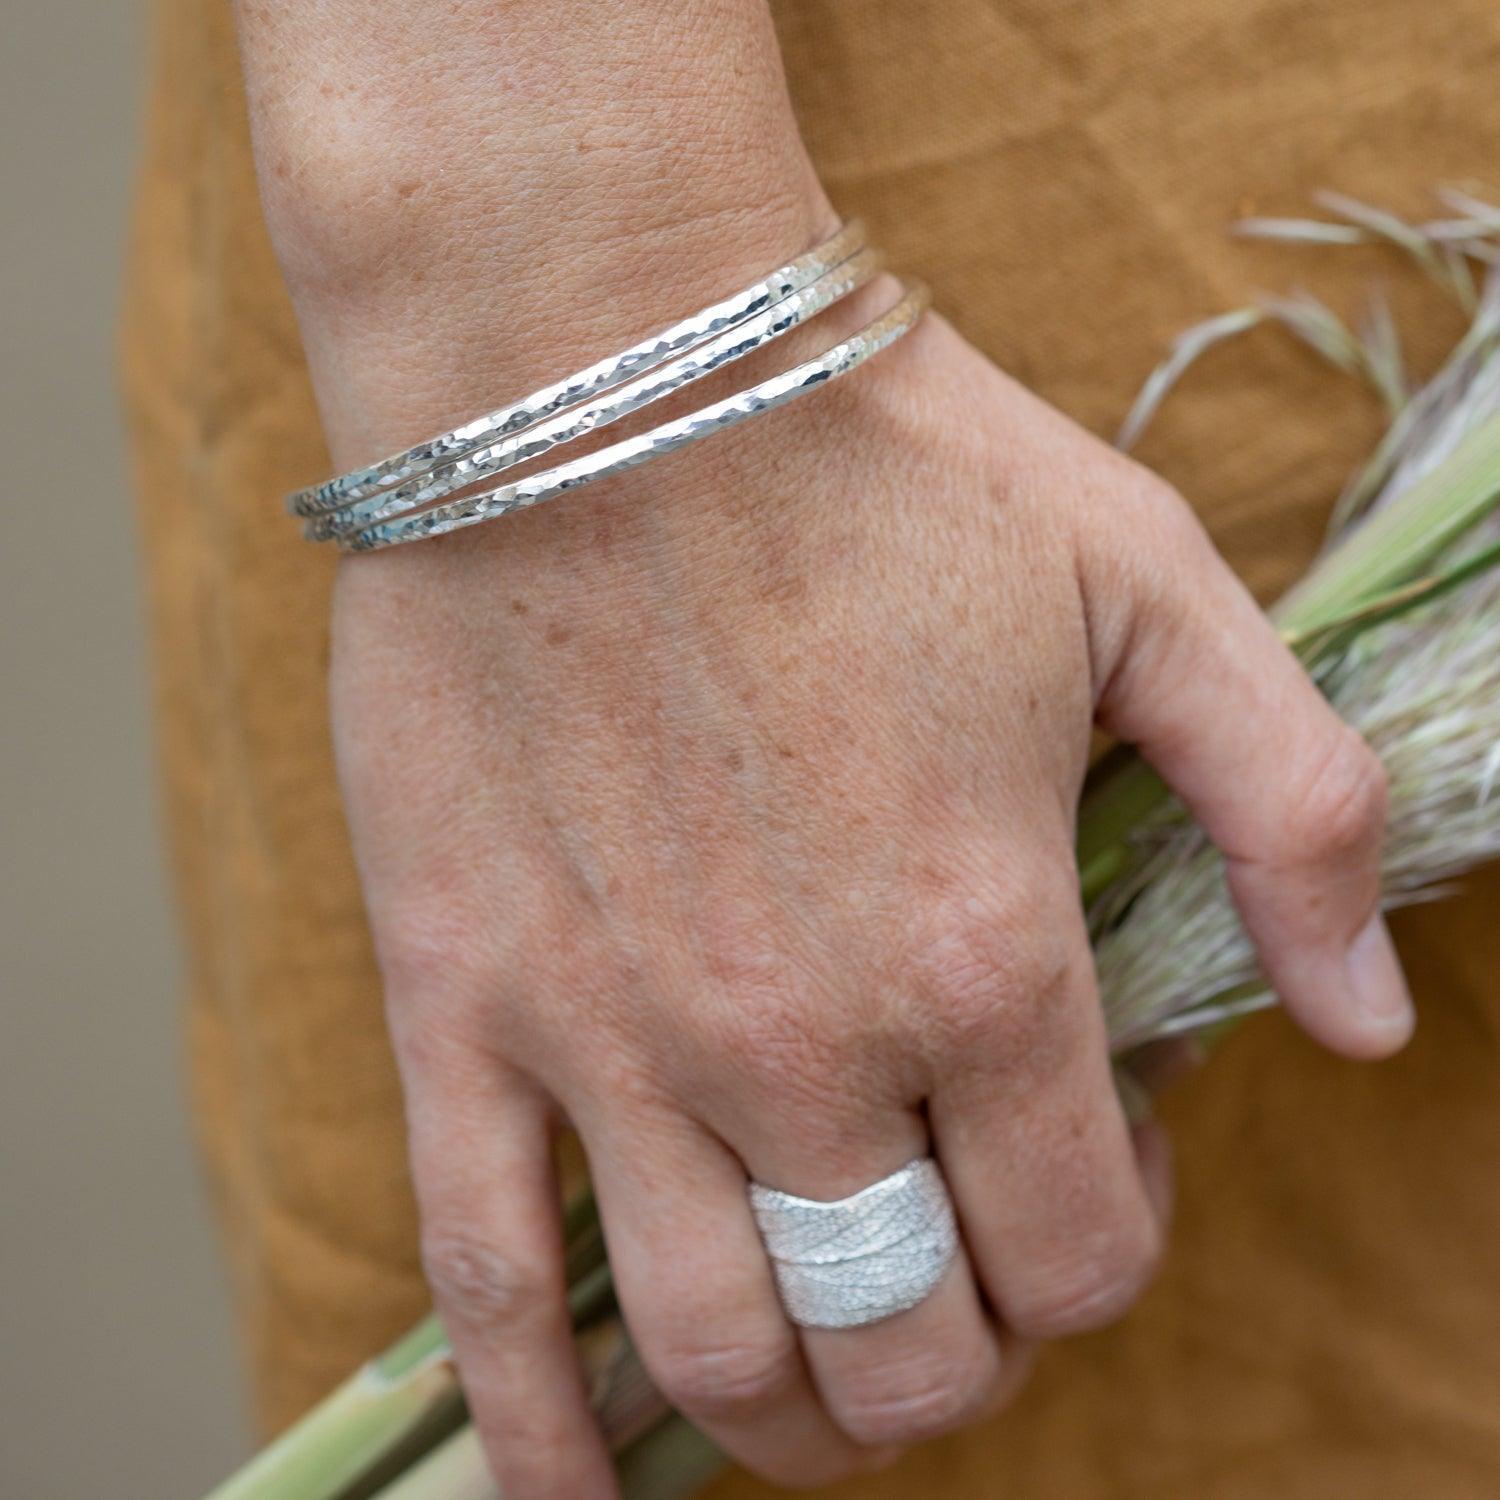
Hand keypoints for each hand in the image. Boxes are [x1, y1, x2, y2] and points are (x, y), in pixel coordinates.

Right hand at [328, 289, 1411, 1496]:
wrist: (598, 369)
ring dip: (799, 1419)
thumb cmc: (875, 463)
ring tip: (821, 1368)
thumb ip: (1288, 807)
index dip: (1110, 1244)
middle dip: (966, 1359)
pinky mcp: (462, 1003)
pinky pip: (484, 1284)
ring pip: (725, 1354)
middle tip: (962, 1269)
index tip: (1088, 1159)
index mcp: (980, 947)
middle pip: (911, 1343)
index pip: (1082, 1246)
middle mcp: (801, 1036)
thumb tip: (1365, 1024)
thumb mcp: (1146, 583)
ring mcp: (612, 1037)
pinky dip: (536, 1432)